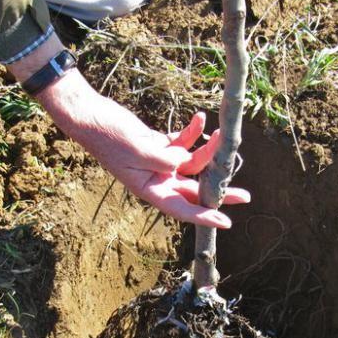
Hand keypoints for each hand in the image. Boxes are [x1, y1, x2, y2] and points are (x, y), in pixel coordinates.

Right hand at [36, 70, 249, 228]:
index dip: (204, 216)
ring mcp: (159, 163)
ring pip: (192, 164)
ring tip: (222, 134)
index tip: (225, 221)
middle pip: (194, 191)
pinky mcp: (159, 146)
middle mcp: (157, 180)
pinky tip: (200, 118)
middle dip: (218, 191)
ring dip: (208, 150)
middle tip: (245, 195)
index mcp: (150, 189)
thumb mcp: (138, 149)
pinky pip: (182, 143)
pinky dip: (192, 132)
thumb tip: (186, 161)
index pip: (181, 209)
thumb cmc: (109, 137)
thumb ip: (164, 158)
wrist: (92, 116)